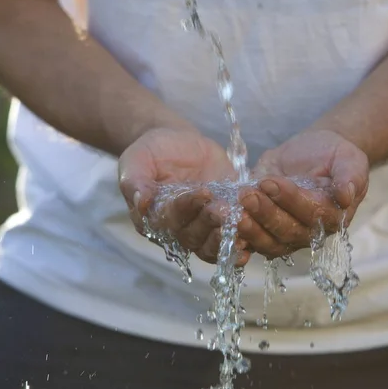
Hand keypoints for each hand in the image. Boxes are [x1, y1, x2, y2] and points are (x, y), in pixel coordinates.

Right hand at [119, 127, 249, 263]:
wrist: (179, 143)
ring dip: (229, 238)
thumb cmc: (154, 151)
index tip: (203, 192)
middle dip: (212, 223)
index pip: (170, 219)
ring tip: (242, 222)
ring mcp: (202, 228)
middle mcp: (178, 229)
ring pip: (213, 245)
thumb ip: (135, 180)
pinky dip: (243, 243)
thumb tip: (140, 202)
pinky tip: (252, 241)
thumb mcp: (137, 159)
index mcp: (154, 217)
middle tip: (227, 209)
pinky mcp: (223, 223)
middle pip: (194, 237)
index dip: (188, 208)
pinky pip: (232, 242)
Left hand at [238, 130, 368, 257]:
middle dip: (265, 214)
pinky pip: (250, 240)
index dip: (291, 201)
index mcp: (332, 217)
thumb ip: (351, 176)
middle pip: (287, 232)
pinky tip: (222, 222)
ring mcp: (286, 234)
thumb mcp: (349, 158)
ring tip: (233, 208)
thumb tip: (346, 196)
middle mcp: (309, 232)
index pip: (312, 215)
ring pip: (267, 241)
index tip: (271, 182)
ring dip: (249, 228)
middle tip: (247, 196)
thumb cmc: (334, 155)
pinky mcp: (265, 231)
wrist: (313, 152)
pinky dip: (236, 235)